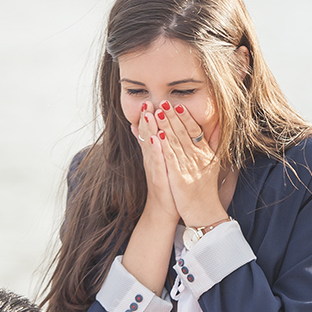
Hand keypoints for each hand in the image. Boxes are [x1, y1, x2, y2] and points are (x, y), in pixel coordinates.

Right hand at [133, 103, 178, 224]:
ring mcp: (154, 168)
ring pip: (150, 145)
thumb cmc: (166, 186)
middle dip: (146, 118)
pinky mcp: (159, 178)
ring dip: (148, 130)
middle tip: (146, 101)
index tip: (148, 100)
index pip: (148, 132)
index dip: (147, 117)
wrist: (163, 211)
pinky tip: (156, 139)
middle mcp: (151, 159)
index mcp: (153, 154)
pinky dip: (156, 150)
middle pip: (146, 135)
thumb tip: (145, 132)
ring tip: (148, 114)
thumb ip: (154, 147)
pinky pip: (157, 162)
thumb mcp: (160, 164)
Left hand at [154, 101, 226, 228]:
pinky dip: (163, 146)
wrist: (203, 211)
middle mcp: (198, 158)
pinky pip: (170, 159)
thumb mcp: (214, 162)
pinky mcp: (179, 178)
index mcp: (205, 153)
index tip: (178, 104)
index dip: (186, 117)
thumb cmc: (206, 187)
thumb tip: (220, 123)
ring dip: (165, 126)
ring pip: (175, 142)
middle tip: (163, 102)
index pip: (195, 130)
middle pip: (183, 133)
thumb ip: (215, 142)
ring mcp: (188, 167)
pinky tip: (156, 136)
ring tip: (156, 112)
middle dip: (172, 117)